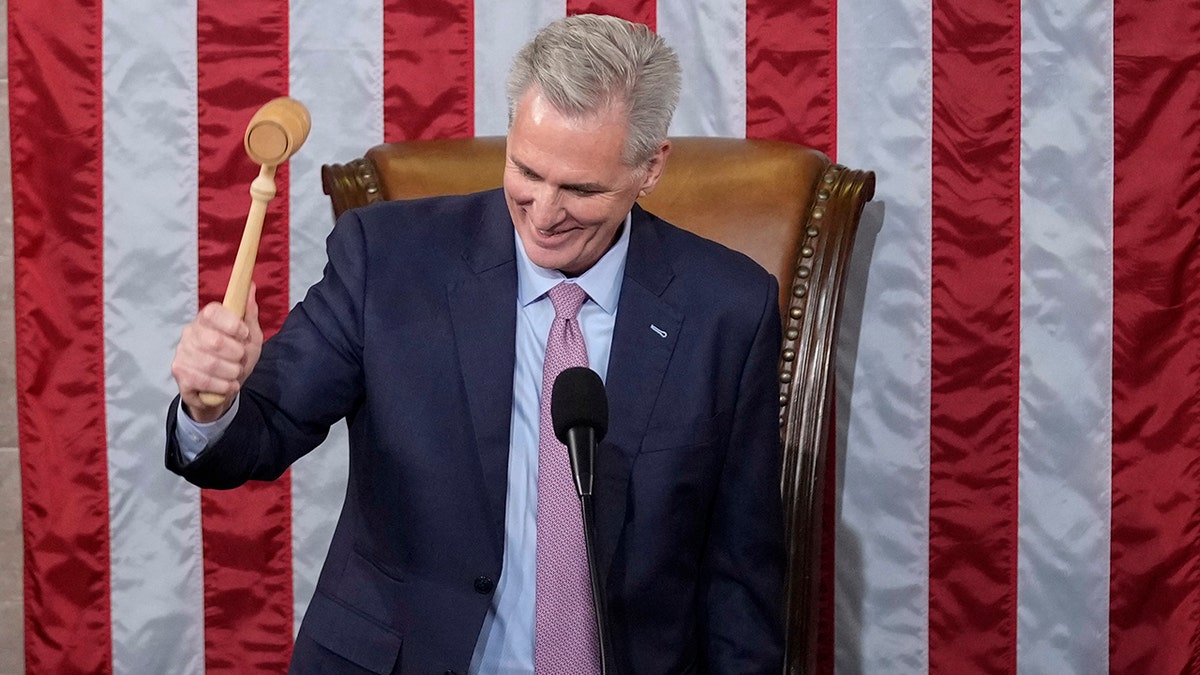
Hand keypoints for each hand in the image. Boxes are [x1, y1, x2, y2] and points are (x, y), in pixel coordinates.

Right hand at [171, 283, 263, 422]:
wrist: (221, 389)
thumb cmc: (235, 358)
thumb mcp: (250, 336)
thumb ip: (248, 312)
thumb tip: (250, 284)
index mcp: (206, 319)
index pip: (212, 312)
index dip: (232, 324)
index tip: (244, 334)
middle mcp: (190, 332)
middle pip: (215, 341)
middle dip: (237, 354)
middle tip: (240, 358)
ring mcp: (182, 352)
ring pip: (212, 364)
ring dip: (232, 372)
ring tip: (234, 373)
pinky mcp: (179, 372)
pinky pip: (205, 381)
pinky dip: (224, 386)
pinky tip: (228, 385)